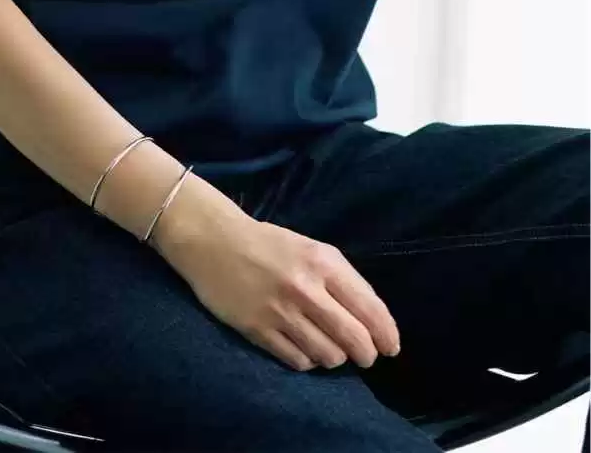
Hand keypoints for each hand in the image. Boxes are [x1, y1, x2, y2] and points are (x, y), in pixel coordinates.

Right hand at [151, 177, 400, 372]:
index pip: (369, 308)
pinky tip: (302, 348)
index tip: (391, 347)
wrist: (212, 240)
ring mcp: (281, 311)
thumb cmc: (267, 244)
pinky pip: (298, 361)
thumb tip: (372, 323)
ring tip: (328, 348)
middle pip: (354, 339)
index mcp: (322, 262)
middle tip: (363, 355)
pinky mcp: (258, 329)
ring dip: (334, 358)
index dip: (386, 334)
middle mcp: (305, 288)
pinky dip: (306, 360)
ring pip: (328, 356)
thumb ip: (341, 280)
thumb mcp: (310, 249)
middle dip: (366, 354)